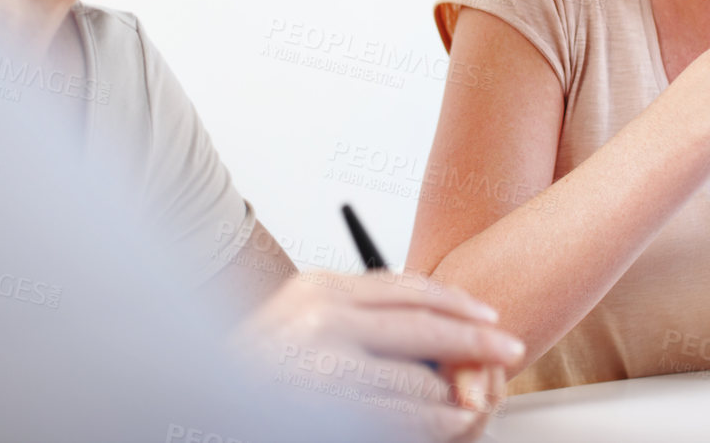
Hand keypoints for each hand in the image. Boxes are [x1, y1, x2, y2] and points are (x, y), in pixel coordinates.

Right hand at [235, 269, 520, 441]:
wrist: (201, 398)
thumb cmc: (253, 369)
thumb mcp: (299, 320)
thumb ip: (351, 314)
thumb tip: (419, 318)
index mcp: (319, 289)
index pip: (403, 286)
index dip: (453, 300)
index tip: (486, 313)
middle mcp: (323, 317)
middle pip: (423, 322)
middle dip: (474, 338)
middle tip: (508, 347)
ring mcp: (323, 363)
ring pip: (417, 376)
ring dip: (451, 393)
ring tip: (471, 401)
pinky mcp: (328, 406)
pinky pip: (400, 415)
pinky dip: (434, 421)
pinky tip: (453, 421)